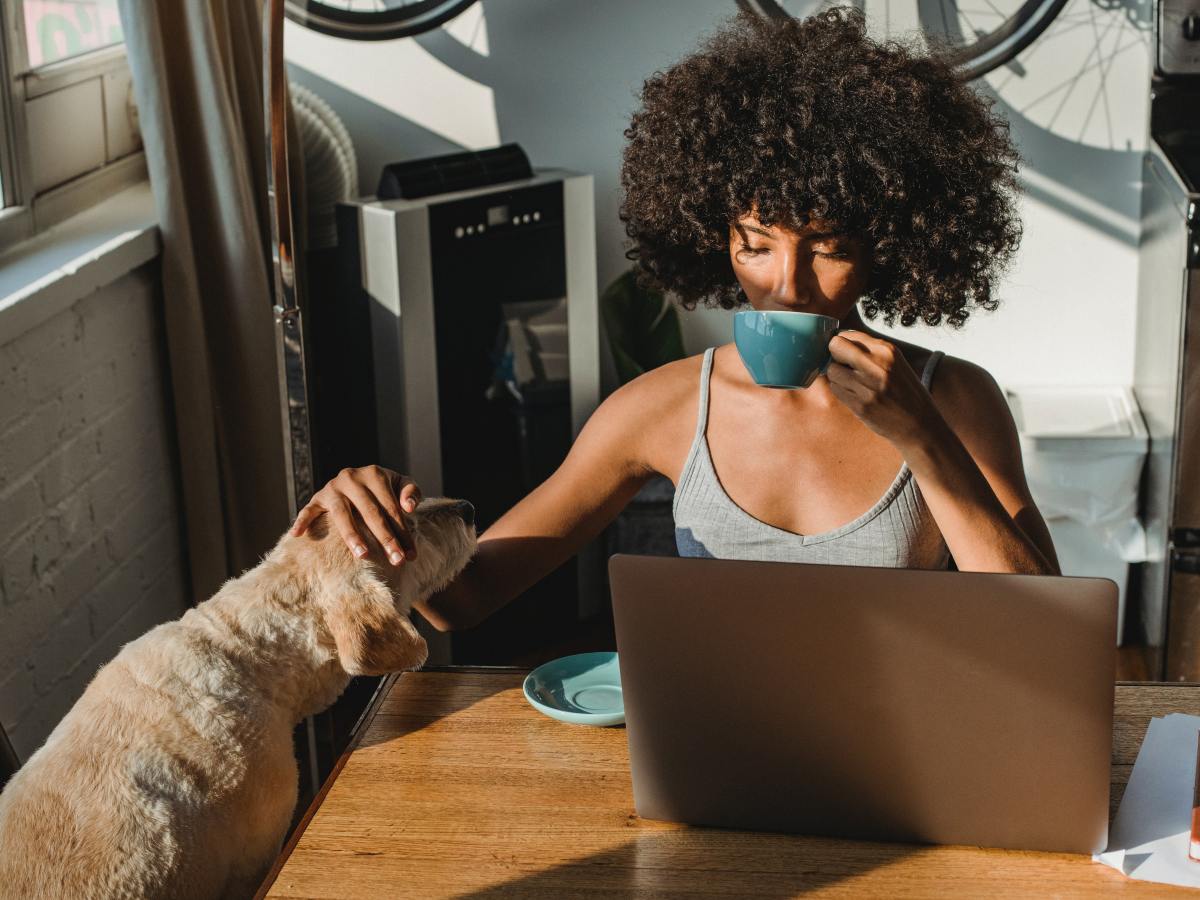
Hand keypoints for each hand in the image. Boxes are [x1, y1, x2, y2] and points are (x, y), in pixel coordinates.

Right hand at [289, 466, 421, 565]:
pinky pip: (308, 510)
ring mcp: (332, 488)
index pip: (392, 508)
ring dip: (352, 535)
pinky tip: (299, 535)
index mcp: (375, 474)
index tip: (411, 555)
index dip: (403, 532)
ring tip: (363, 555)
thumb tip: (410, 507)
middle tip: (397, 561)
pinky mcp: (317, 498)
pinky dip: (302, 521)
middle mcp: (352, 478)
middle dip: (386, 539)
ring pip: (342, 514)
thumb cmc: (384, 488)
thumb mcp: (400, 484)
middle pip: (371, 513)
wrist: (359, 479)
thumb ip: (411, 491)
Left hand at [825, 331, 937, 446]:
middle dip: (834, 356)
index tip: (844, 353)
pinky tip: (854, 395)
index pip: (847, 335)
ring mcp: (868, 386)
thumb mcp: (895, 363)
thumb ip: (870, 351)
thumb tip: (838, 341)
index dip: (842, 344)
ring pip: (832, 371)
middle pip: (835, 347)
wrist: (919, 423)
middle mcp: (877, 365)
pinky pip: (835, 390)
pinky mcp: (860, 405)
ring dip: (837, 376)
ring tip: (852, 383)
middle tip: (843, 366)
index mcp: (887, 351)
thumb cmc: (905, 391)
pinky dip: (840, 391)